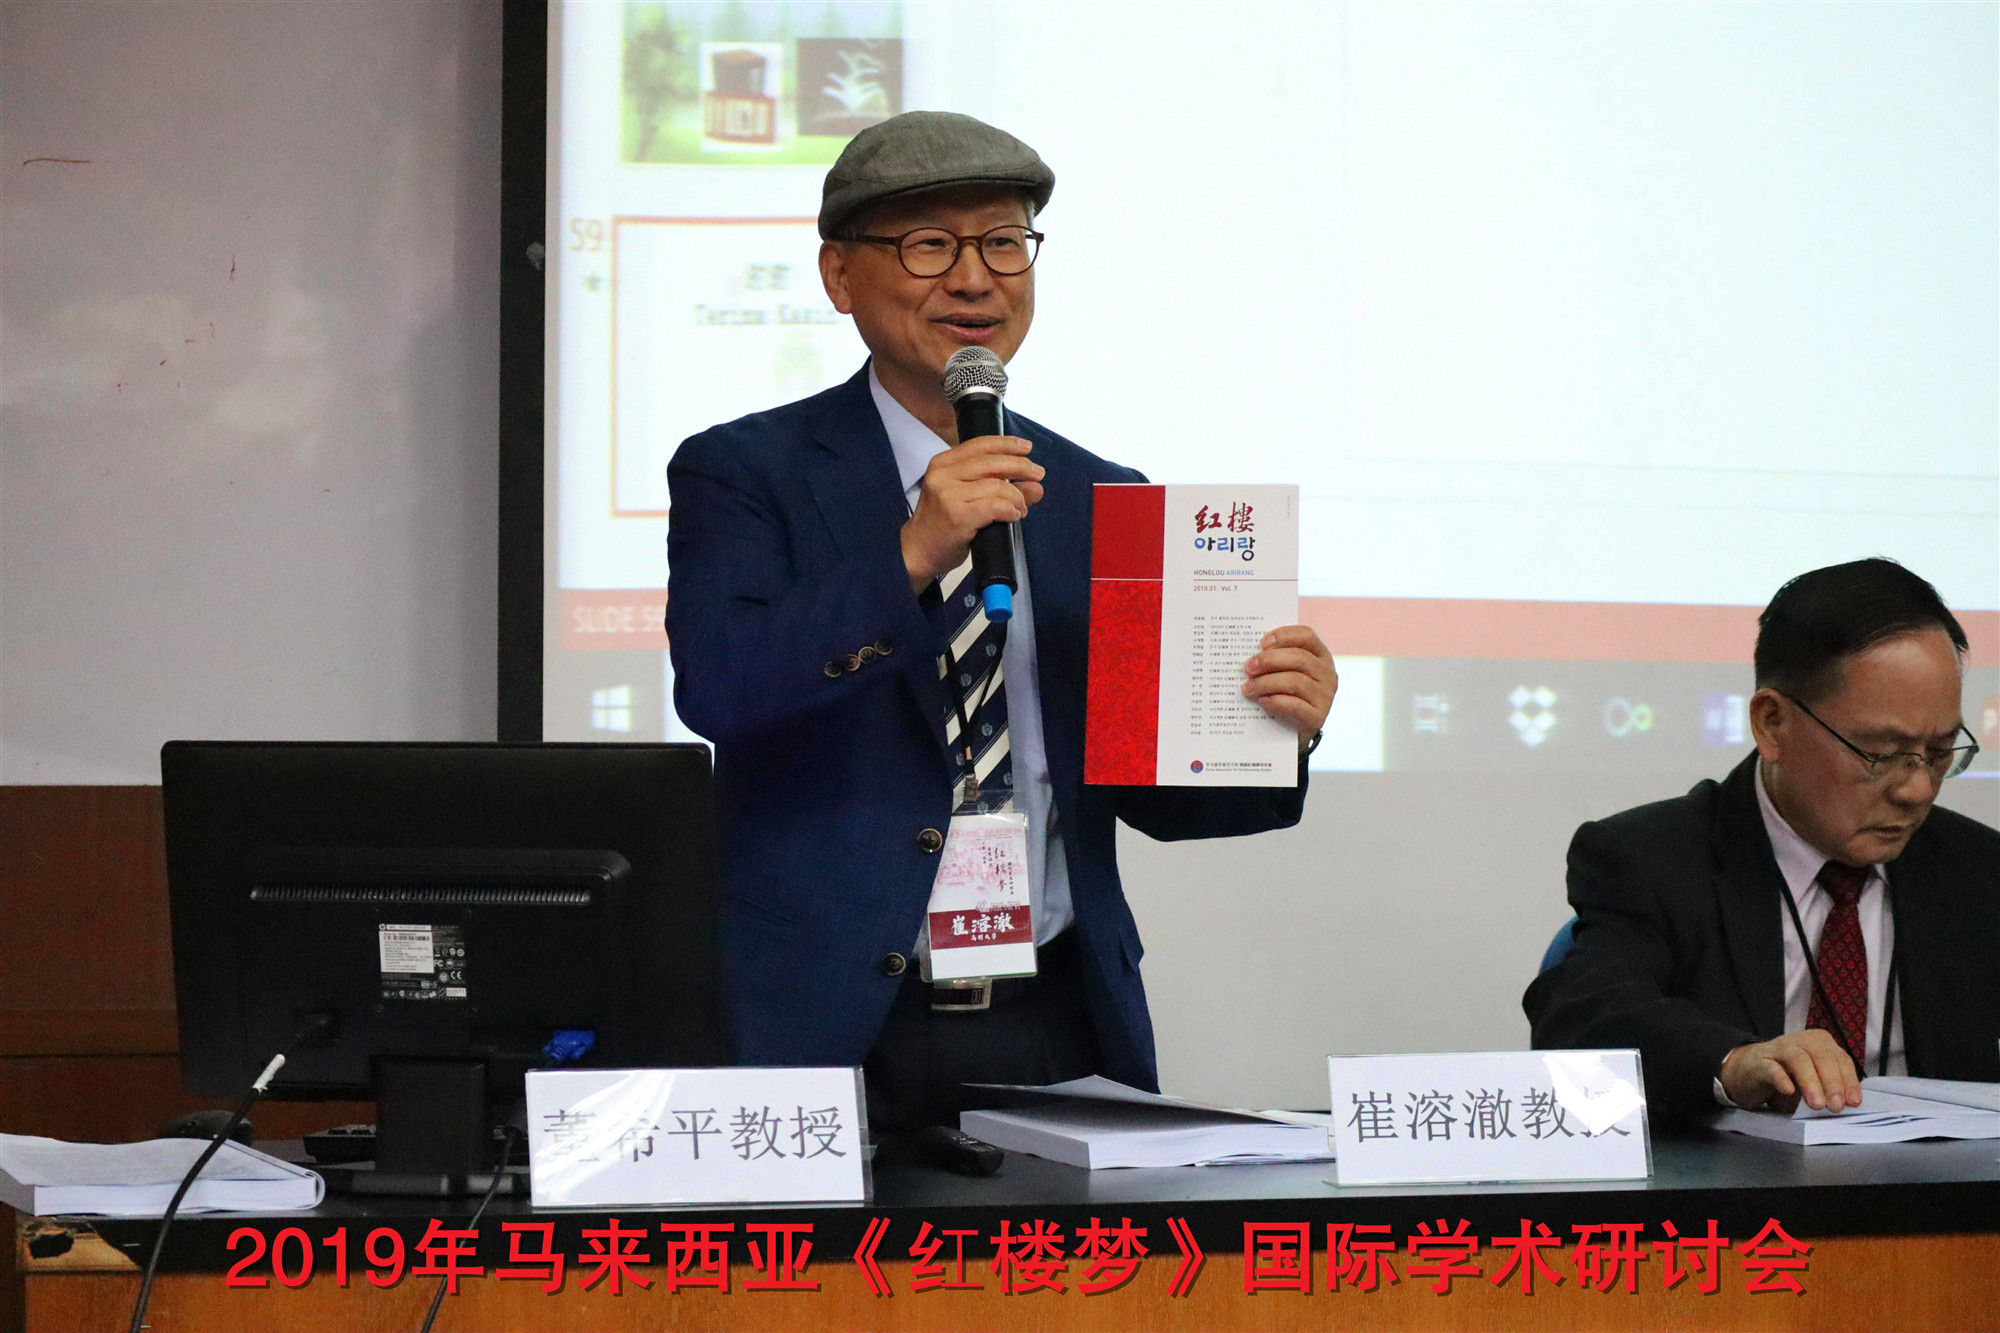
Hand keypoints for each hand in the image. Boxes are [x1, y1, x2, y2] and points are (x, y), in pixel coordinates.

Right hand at [900, 434, 1044, 591]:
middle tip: (1038, 474)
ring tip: (1021, 508)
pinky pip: (995, 506)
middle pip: (991, 463)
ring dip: (1017, 497)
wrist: (917, 552)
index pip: (980, 445)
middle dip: (1021, 467)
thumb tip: (1036, 486)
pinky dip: (1010, 510)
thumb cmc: (942, 525)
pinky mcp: (957, 516)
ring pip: (997, 486)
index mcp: (942, 464)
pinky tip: (1014, 516)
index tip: (1026, 448)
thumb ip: (999, 487)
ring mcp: (948, 495)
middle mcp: (943, 475)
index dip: (1007, 444)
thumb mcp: (967, 498)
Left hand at [1241, 625, 1336, 746]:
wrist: (1293, 731)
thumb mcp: (1285, 672)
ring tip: (1247, 688)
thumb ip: (1275, 660)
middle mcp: (1327, 673)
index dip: (1284, 636)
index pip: (1306, 636)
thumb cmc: (1286, 693)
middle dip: (1268, 660)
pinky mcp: (1317, 717)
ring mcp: (1325, 696)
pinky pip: (1295, 705)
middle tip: (1247, 667)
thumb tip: (1249, 655)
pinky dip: (1275, 701)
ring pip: (1294, 681)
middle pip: (1299, 658)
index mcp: (1320, 655)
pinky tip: (1261, 701)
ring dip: (1265, 683)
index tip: (1261, 643)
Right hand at [1719, 1029, 1861, 1112]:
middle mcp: (1800, 1041)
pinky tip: (1788, 1091)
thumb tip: (1849, 1103)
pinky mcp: (1758, 1061)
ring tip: (1817, 1104)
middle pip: (1821, 1057)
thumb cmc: (1786, 1077)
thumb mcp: (1814, 1081)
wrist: (1747, 1073)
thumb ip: (1830, 1087)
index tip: (1853, 1103)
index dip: (1848, 1081)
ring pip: (1798, 1059)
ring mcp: (1778, 1049)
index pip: (1840, 1059)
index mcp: (1819, 1043)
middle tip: (1835, 1107)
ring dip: (1810, 1082)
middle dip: (1832, 1083)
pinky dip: (1781, 1078)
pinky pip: (1771, 1067)